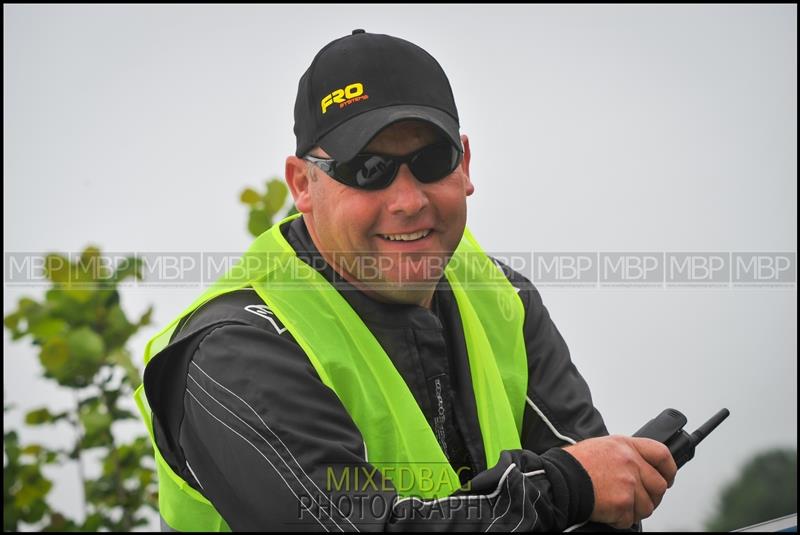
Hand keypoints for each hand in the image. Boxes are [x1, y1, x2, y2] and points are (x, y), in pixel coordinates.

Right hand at [563, 435, 677, 528]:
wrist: (560, 479)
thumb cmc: (574, 464)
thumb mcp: (602, 447)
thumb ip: (624, 454)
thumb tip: (639, 468)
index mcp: (626, 446)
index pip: (662, 454)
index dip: (669, 469)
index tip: (668, 478)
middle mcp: (630, 462)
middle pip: (659, 485)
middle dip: (651, 496)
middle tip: (637, 499)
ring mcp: (628, 483)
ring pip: (648, 506)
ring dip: (634, 510)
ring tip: (616, 504)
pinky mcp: (623, 503)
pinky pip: (631, 519)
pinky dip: (620, 520)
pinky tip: (607, 510)